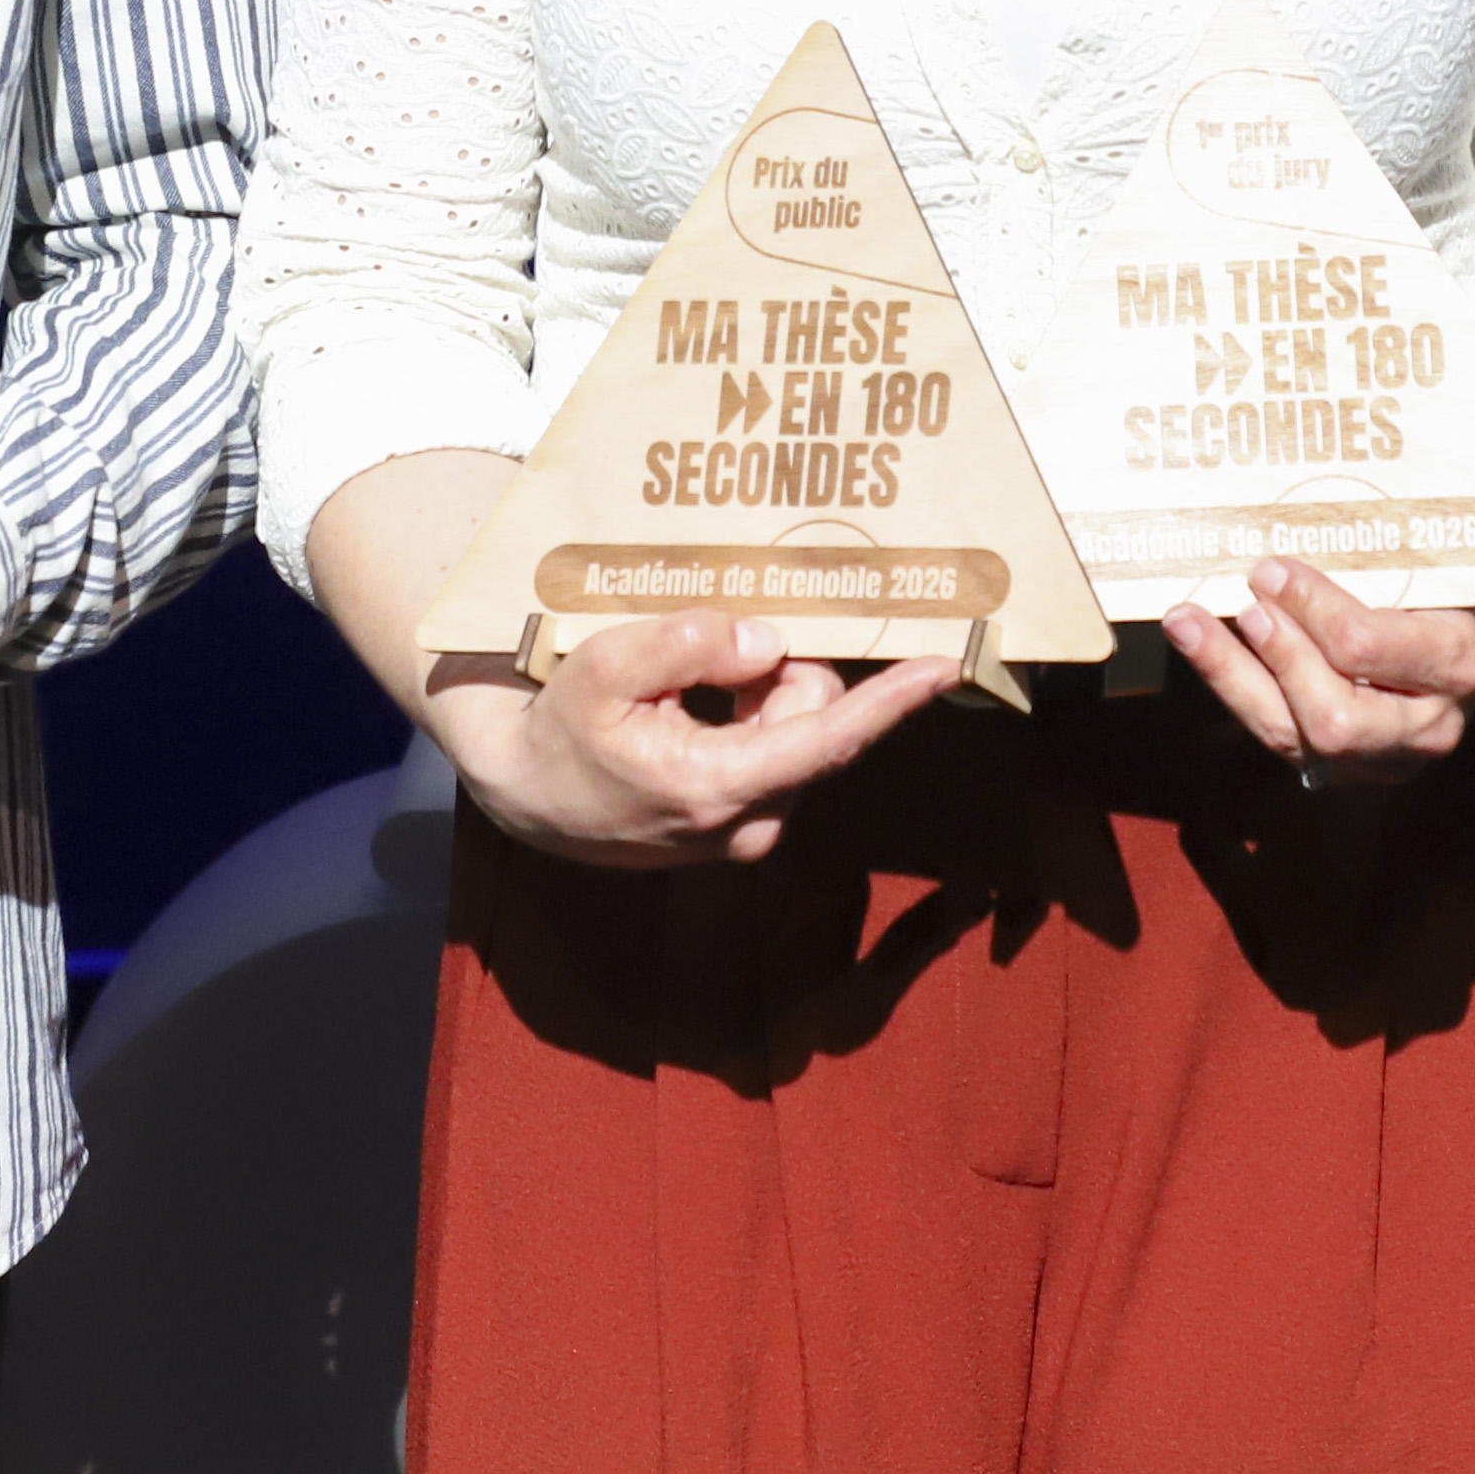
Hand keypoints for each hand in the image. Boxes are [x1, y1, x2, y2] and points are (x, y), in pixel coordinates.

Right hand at [427, 608, 955, 868]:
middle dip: (785, 669)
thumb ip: (690, 645)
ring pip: (796, 730)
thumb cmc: (561, 729)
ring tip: (686, 683)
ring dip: (762, 691)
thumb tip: (770, 642)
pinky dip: (751, 714)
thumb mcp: (607, 668)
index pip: (826, 738)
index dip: (892, 699)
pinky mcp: (740, 827)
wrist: (528, 796)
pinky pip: (776, 750)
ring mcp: (746, 832)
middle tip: (719, 641)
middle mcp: (748, 822)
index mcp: (718, 786)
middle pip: (813, 716)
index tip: (947, 664)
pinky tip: (693, 706)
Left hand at [1163, 553, 1474, 779]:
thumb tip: (1291, 535)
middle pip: (1335, 716)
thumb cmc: (1447, 589)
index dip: (1310, 608)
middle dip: (1278, 657)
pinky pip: (1280, 738)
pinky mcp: (1347, 768)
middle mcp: (1428, 724)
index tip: (1270, 569)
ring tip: (1188, 623)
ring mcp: (1386, 756)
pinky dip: (1235, 689)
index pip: (1367, 647)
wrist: (1469, 651)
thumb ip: (1376, 553)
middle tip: (1245, 604)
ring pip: (1297, 737)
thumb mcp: (1430, 563)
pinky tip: (1202, 647)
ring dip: (1232, 676)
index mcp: (1457, 661)